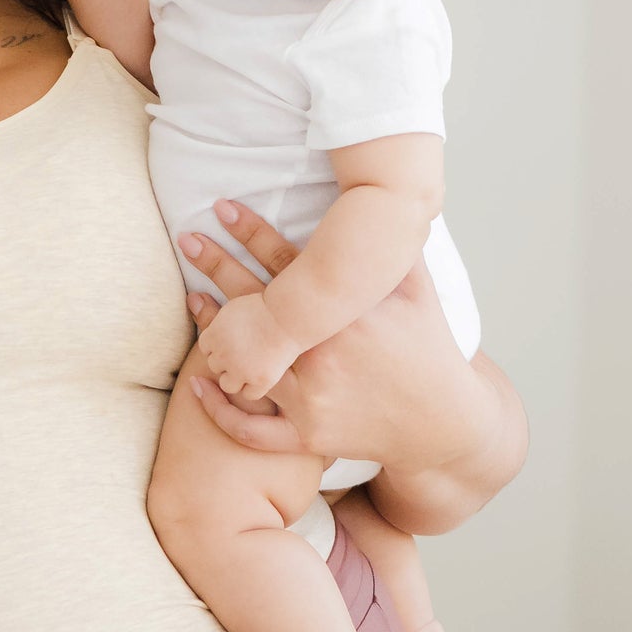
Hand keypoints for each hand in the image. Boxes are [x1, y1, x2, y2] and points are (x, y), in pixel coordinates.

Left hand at [180, 198, 485, 474]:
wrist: (443, 424)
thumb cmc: (430, 350)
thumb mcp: (419, 292)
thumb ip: (396, 247)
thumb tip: (392, 196)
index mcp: (349, 315)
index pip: (289, 264)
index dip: (251, 232)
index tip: (222, 207)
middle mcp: (325, 356)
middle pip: (257, 304)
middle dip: (218, 266)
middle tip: (188, 239)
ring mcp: (313, 399)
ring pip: (246, 362)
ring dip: (213, 331)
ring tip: (191, 299)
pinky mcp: (308, 435)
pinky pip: (252, 429)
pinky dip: (220, 411)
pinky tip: (195, 385)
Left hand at [197, 291, 301, 401]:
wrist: (289, 315)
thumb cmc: (264, 306)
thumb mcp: (231, 306)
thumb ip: (212, 313)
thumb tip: (193, 300)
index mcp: (214, 335)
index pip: (206, 349)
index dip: (219, 347)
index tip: (233, 342)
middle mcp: (224, 355)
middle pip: (215, 367)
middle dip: (227, 362)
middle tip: (245, 354)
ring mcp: (241, 370)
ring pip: (228, 385)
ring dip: (236, 379)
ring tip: (251, 369)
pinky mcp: (260, 381)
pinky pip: (249, 394)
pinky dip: (254, 388)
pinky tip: (263, 378)